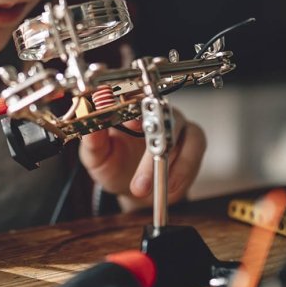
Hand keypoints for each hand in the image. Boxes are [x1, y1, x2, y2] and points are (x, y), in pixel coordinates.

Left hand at [78, 107, 205, 211]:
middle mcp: (155, 111)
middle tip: (141, 178)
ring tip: (151, 189)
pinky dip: (184, 169)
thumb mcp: (96, 157)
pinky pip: (195, 148)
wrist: (133, 189)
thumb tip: (90, 123)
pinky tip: (171, 185)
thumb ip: (92, 141)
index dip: (137, 109)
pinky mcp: (193, 140)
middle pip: (162, 117)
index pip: (135, 97)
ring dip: (168, 165)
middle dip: (153, 150)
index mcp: (129, 108)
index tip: (134, 126)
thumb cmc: (113, 166)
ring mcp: (176, 124)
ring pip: (181, 133)